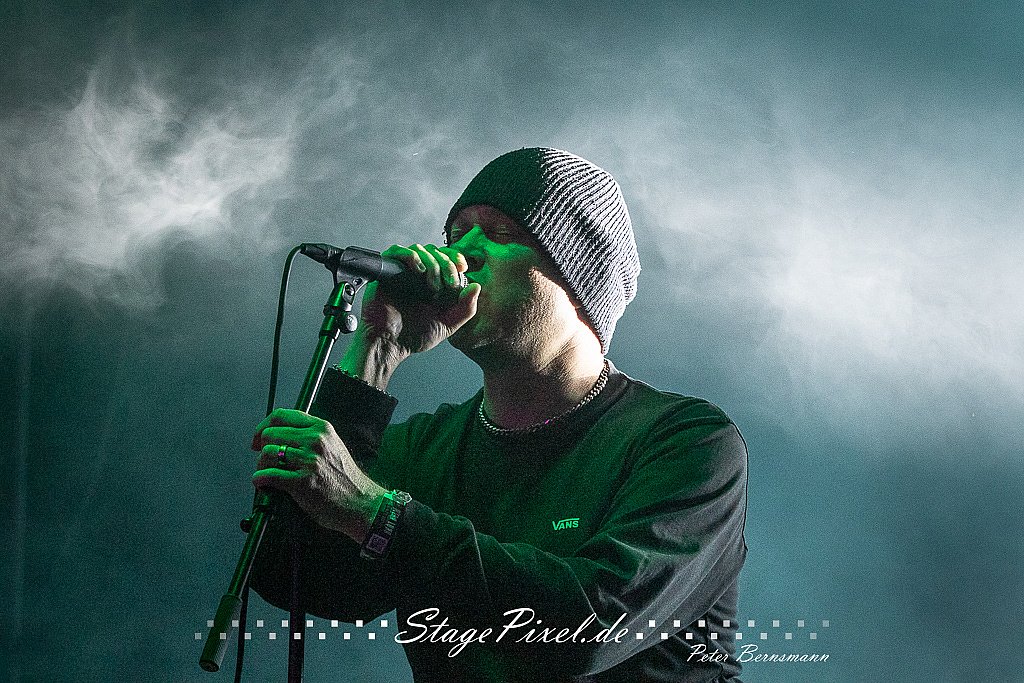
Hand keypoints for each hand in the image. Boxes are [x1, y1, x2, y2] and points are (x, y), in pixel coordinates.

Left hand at [251, 408, 387, 542]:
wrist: (361, 503)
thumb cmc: (345, 479)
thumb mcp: (333, 446)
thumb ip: (310, 437)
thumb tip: (279, 436)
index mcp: (321, 428)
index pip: (281, 416)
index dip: (264, 426)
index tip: (259, 438)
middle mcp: (315, 440)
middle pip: (270, 434)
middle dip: (262, 449)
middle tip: (264, 462)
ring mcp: (309, 461)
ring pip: (267, 453)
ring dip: (260, 466)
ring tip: (266, 475)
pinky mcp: (302, 482)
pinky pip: (268, 475)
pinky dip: (260, 480)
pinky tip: (263, 484)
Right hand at [358, 243, 480, 356]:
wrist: (389, 344)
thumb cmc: (413, 337)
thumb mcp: (448, 324)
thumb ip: (465, 308)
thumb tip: (476, 287)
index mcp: (433, 284)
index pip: (446, 258)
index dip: (455, 258)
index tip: (462, 267)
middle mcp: (418, 276)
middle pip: (435, 251)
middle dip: (446, 264)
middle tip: (448, 284)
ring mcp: (402, 272)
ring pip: (419, 249)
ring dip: (431, 262)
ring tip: (431, 285)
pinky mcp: (386, 272)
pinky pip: (395, 251)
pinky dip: (409, 255)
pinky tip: (417, 269)